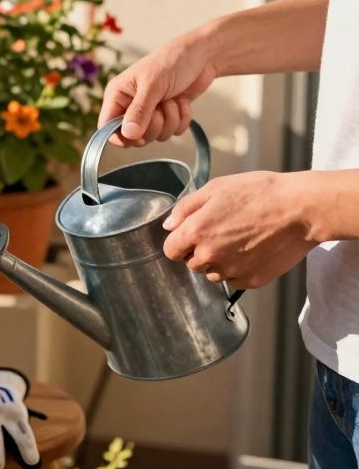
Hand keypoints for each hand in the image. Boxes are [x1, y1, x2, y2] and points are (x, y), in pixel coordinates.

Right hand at [99, 33, 217, 145]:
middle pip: (134, 136)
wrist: (202, 55)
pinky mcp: (168, 114)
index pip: (107, 126)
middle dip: (153, 126)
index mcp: (118, 95)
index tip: (138, 136)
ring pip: (156, 135)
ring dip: (170, 120)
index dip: (120, 136)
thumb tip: (128, 134)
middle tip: (160, 108)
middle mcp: (130, 105)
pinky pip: (173, 131)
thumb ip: (139, 111)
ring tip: (173, 100)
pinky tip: (182, 102)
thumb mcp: (152, 85)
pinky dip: (181, 119)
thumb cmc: (172, 61)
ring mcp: (150, 111)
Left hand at [162, 171, 318, 288]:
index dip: (178, 242)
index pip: (170, 250)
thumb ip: (186, 208)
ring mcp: (231, 270)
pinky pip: (233, 280)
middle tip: (221, 233)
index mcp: (196, 231)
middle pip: (191, 263)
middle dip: (199, 251)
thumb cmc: (259, 193)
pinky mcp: (252, 280)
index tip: (190, 235)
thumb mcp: (216, 188)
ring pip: (212, 274)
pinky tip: (250, 251)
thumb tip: (169, 225)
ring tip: (238, 241)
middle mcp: (210, 255)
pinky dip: (238, 270)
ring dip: (218, 262)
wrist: (300, 209)